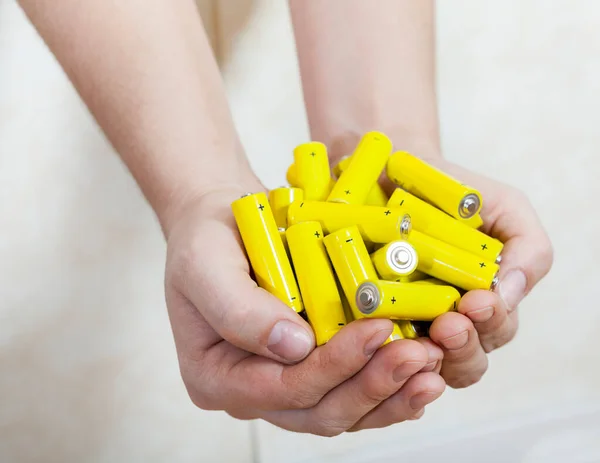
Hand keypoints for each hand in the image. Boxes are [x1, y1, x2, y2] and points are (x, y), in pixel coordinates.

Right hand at [162, 183, 445, 434]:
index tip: (376, 328)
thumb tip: (294, 347)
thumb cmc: (206, 241)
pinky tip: (423, 369)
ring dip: (391, 392)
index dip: (333, 365)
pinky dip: (390, 383)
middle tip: (419, 355)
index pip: (281, 388)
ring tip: (432, 365)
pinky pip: (353, 388)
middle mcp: (252, 390)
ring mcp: (285, 383)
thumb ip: (237, 309)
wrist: (223, 224)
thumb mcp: (205, 263)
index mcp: (216, 376)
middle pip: (319, 411)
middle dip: (373, 385)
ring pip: (343, 408)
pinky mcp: (313, 367)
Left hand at [398, 158, 553, 387]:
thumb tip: (510, 294)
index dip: (490, 323)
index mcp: (484, 303)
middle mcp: (448, 321)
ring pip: (424, 363)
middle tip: (448, 324)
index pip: (496, 330)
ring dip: (427, 355)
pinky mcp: (367, 318)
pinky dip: (383, 349)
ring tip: (419, 335)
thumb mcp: (505, 209)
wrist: (393, 172)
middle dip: (462, 346)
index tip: (476, 301)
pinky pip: (376, 348)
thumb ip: (527, 247)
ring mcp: (407, 323)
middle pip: (465, 360)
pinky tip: (382, 340)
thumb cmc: (454, 195)